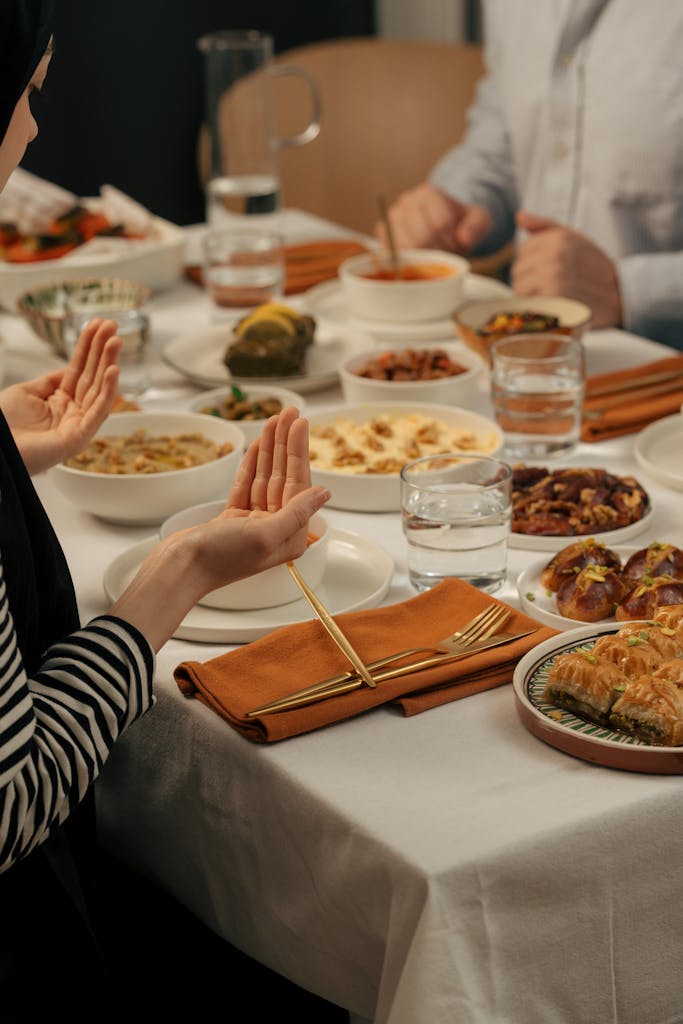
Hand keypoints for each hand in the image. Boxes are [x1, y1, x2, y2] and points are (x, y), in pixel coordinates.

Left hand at [0, 318, 120, 474]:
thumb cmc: (5, 427)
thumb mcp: (26, 392)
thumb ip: (49, 381)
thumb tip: (67, 368)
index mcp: (59, 402)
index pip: (79, 369)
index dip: (88, 347)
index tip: (98, 326)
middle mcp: (72, 412)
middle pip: (92, 376)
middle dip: (103, 350)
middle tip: (113, 326)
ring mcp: (78, 424)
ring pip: (99, 389)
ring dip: (109, 363)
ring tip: (116, 340)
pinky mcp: (80, 437)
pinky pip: (99, 411)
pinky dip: (108, 391)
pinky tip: (113, 370)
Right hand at [109, 408, 330, 650]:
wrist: (180, 568)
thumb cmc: (222, 557)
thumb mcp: (265, 534)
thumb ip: (297, 513)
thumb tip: (324, 493)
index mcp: (290, 537)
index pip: (299, 485)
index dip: (298, 451)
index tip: (301, 424)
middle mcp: (276, 529)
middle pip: (284, 477)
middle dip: (286, 444)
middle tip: (289, 412)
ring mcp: (254, 522)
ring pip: (265, 477)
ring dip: (270, 448)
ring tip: (274, 420)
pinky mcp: (234, 518)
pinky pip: (247, 485)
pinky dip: (252, 464)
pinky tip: (259, 444)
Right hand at [374, 182, 491, 252]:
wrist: (445, 228)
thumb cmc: (461, 225)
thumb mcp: (479, 221)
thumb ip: (477, 227)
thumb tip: (464, 239)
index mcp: (428, 193)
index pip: (440, 225)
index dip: (451, 242)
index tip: (456, 245)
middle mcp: (406, 202)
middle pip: (420, 239)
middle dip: (436, 252)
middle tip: (444, 252)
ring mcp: (391, 219)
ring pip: (405, 249)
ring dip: (422, 259)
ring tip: (432, 253)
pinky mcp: (383, 236)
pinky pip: (392, 255)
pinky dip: (407, 262)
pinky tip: (418, 257)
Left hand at [512, 211, 622, 328]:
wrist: (620, 295)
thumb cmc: (594, 267)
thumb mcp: (574, 238)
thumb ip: (545, 227)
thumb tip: (520, 217)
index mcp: (557, 238)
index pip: (523, 251)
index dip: (533, 263)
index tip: (552, 270)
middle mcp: (553, 254)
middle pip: (518, 272)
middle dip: (530, 281)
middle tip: (553, 287)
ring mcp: (552, 277)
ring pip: (520, 290)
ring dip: (532, 297)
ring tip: (553, 297)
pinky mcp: (553, 299)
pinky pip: (529, 305)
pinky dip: (537, 310)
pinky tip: (552, 308)